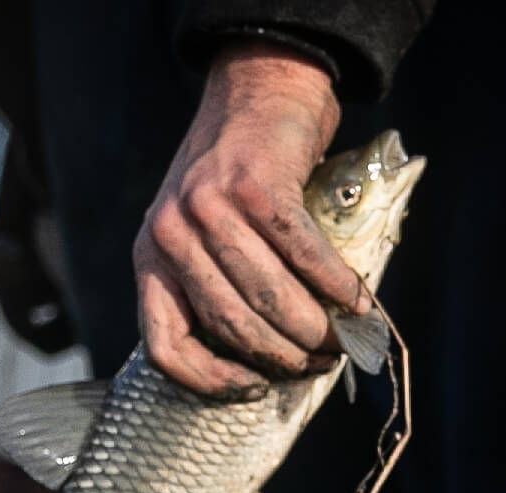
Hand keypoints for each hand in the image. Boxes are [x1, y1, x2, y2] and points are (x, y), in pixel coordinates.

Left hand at [135, 42, 369, 396]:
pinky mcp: (256, 187)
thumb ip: (211, 285)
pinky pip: (302, 254)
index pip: (165, 346)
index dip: (212, 382)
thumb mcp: (196, 233)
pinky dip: (335, 284)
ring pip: (267, 295)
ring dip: (312, 328)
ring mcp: (209, 209)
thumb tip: (268, 358)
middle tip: (319, 364)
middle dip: (283, 356)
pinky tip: (356, 300)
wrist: (257, 89)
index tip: (254, 390)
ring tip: (342, 339)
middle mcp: (170, 235)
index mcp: (149, 258)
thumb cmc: (235, 175)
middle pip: (229, 325)